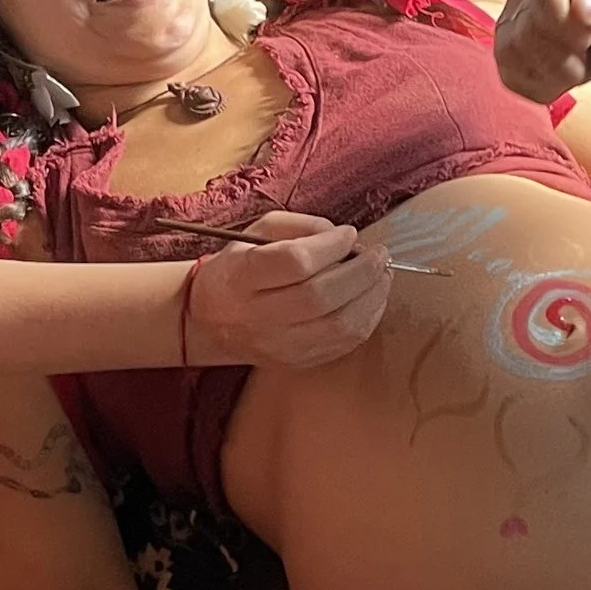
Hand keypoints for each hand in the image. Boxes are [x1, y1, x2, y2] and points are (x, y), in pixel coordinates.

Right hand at [181, 210, 389, 368]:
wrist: (208, 323)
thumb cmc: (237, 271)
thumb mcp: (255, 234)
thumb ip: (299, 226)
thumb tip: (342, 237)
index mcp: (241, 278)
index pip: (295, 262)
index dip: (331, 246)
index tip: (349, 234)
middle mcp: (257, 316)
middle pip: (322, 297)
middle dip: (362, 272)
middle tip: (379, 255)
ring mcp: (278, 346)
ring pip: (339, 326)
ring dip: (372, 298)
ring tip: (382, 275)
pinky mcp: (296, 362)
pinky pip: (344, 345)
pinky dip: (367, 319)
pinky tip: (372, 299)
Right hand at [493, 0, 590, 103]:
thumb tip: (582, 6)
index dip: (564, 17)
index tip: (587, 38)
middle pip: (528, 28)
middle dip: (567, 51)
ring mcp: (509, 31)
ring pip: (519, 57)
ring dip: (560, 71)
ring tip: (585, 63)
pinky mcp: (508, 63)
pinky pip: (520, 81)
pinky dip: (550, 86)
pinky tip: (568, 75)